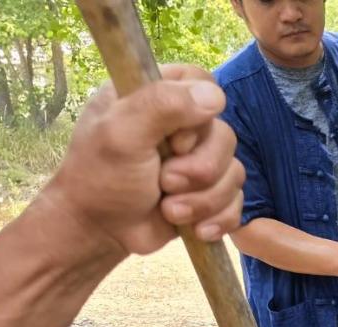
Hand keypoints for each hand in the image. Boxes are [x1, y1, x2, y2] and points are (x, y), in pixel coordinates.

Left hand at [45, 65, 244, 257]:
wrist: (102, 232)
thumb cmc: (101, 179)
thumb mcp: (122, 134)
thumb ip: (162, 105)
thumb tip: (215, 97)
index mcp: (154, 96)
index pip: (202, 83)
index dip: (199, 115)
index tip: (175, 142)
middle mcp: (180, 125)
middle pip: (225, 135)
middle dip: (200, 170)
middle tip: (165, 183)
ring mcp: (197, 161)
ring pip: (234, 172)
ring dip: (204, 200)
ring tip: (171, 211)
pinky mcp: (208, 193)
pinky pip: (236, 201)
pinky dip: (218, 219)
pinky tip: (196, 229)